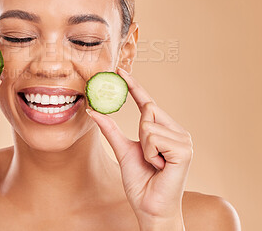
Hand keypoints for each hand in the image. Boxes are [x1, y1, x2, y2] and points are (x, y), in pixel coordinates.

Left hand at [86, 67, 192, 229]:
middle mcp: (177, 131)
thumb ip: (110, 129)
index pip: (148, 102)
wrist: (150, 208)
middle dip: (139, 131)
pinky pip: (153, 136)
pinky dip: (149, 153)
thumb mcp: (122, 150)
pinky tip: (160, 166)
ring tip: (154, 163)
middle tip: (147, 156)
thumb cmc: (140, 182)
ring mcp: (184, 139)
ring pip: (148, 122)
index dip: (134, 86)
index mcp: (164, 130)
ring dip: (143, 146)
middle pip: (149, 108)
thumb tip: (93, 110)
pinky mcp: (184, 149)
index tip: (120, 71)